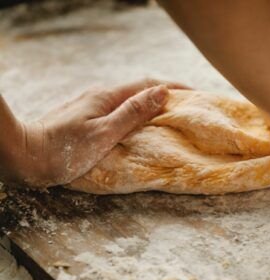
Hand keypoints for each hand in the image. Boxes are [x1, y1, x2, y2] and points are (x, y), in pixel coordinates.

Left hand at [9, 79, 188, 186]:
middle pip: (141, 90)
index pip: (149, 85)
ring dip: (153, 105)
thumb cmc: (63, 149)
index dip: (174, 88)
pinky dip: (138, 115)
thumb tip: (161, 92)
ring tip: (171, 118)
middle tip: (189, 107)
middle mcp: (102, 96)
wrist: (23, 154)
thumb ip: (132, 113)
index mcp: (108, 97)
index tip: (197, 95)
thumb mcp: (103, 134)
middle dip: (167, 95)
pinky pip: (120, 111)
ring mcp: (93, 106)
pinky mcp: (87, 116)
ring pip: (131, 101)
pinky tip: (142, 127)